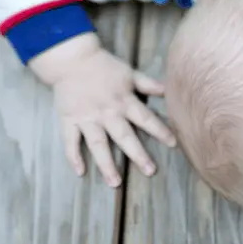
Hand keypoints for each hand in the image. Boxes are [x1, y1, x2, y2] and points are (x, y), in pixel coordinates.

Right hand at [30, 34, 175, 186]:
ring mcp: (87, 118)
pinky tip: (80, 172)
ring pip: (98, 145)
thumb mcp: (130, 73)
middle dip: (138, 155)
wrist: (73, 60)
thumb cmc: (104, 66)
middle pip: (124, 137)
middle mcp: (107, 112)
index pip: (146, 118)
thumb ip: (148, 84)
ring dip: (106, 164)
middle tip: (150, 171)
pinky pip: (70, 142)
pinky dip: (73, 158)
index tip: (174, 144)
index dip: (161, 131)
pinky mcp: (69, 121)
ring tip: (114, 183)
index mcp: (124, 100)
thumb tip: (169, 89)